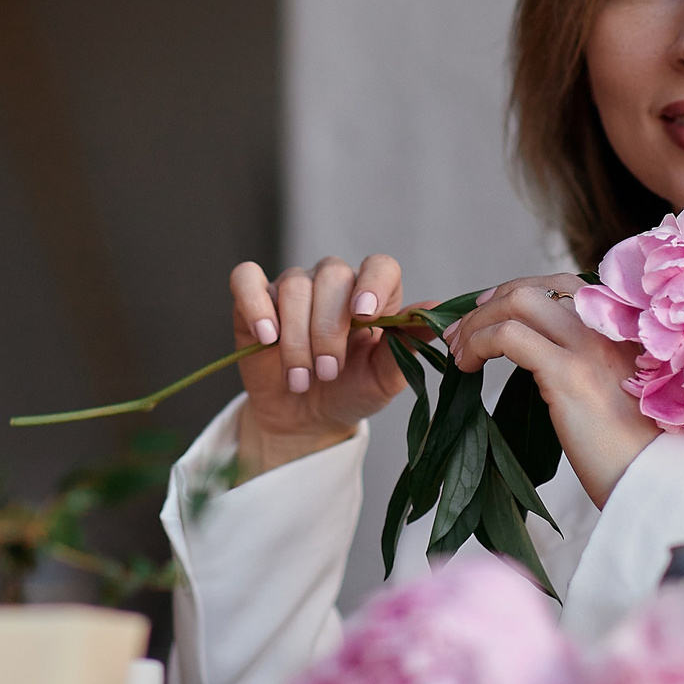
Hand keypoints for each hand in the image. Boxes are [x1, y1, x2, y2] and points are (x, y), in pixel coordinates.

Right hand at [231, 255, 406, 479]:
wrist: (306, 418)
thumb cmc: (351, 392)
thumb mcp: (384, 379)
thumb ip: (408, 346)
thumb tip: (437, 310)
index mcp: (373, 296)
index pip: (379, 265)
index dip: (372, 283)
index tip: (364, 315)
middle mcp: (334, 284)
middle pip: (332, 275)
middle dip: (328, 329)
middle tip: (328, 372)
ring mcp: (293, 288)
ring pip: (293, 285)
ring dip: (297, 338)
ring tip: (301, 379)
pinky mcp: (254, 300)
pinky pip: (246, 279)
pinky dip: (255, 304)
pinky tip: (267, 337)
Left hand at [443, 274, 657, 505]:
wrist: (654, 476)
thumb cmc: (632, 446)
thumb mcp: (615, 388)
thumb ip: (587, 362)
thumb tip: (540, 355)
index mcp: (621, 327)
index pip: (560, 286)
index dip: (516, 293)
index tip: (487, 312)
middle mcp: (607, 326)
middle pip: (534, 288)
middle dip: (489, 304)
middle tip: (460, 332)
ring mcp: (589, 345)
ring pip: (517, 302)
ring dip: (477, 322)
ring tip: (459, 351)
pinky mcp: (568, 372)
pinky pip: (509, 336)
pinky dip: (478, 343)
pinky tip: (468, 366)